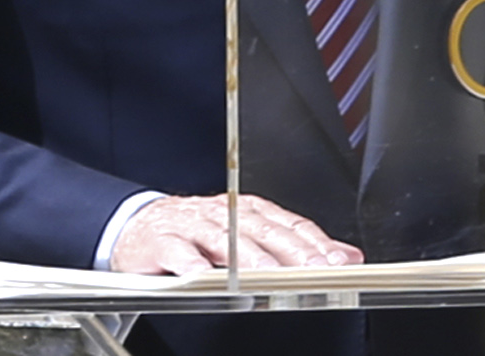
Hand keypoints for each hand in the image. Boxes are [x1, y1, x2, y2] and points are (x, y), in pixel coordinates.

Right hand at [107, 194, 364, 275]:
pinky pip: (177, 251)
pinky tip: (204, 275)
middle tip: (315, 269)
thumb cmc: (199, 233)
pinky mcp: (161, 241)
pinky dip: (190, 262)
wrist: (137, 226)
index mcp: (248, 209)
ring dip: (248, 257)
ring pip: (225, 239)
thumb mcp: (247, 236)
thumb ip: (295, 246)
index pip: (288, 223)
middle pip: (262, 230)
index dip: (314, 242)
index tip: (339, 261)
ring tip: (269, 274)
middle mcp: (225, 213)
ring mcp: (192, 225)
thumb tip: (347, 256)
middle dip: (292, 251)